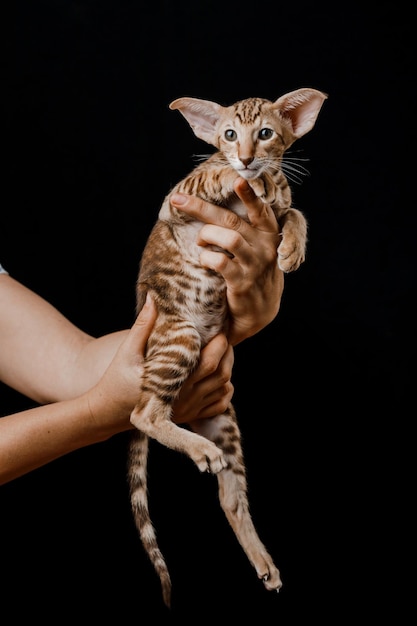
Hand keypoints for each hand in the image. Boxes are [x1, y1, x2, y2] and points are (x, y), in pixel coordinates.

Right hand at [88, 299, 233, 429]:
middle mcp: (184, 398)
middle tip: (223, 335)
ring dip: (227, 369)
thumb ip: (142, 325)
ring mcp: (189, 409)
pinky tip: (218, 375)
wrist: (109, 411)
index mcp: (172, 381)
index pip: (209, 362)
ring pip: (223, 389)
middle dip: (227, 352)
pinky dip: (225, 390)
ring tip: (222, 351)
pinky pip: (219, 405)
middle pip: (222, 374)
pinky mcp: (189, 416)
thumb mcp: (127, 350)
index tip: (219, 327)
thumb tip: (153, 298)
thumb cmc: (116, 378)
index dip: (219, 344)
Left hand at [171, 177, 283, 344]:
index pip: (261, 210)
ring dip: (206, 236)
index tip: (238, 179)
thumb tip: (214, 207)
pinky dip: (206, 258)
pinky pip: (220, 262)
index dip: (250, 195)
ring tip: (200, 242)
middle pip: (232, 220)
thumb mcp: (257, 249)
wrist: (260, 313)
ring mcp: (255, 265)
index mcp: (269, 234)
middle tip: (177, 199)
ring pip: (229, 237)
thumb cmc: (252, 273)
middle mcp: (265, 247)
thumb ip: (245, 229)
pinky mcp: (242, 282)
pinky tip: (204, 260)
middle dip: (201, 208)